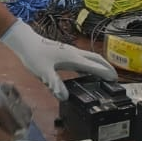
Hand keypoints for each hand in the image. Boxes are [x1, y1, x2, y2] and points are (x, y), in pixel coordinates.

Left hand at [0, 21, 116, 98]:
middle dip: (107, 67)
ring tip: (105, 74)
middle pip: (96, 58)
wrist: (26, 42)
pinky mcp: (66, 52)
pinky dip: (90, 64)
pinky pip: (83, 59)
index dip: (105, 73)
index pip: (93, 66)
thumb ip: (55, 85)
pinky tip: (86, 72)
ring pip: (90, 57)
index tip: (114, 80)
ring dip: (100, 64)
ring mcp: (70, 51)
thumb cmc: (34, 56)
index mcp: (72, 58)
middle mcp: (74, 53)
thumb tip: (65, 97)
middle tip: (115, 77)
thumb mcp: (43, 73)